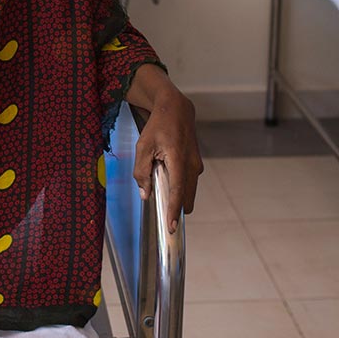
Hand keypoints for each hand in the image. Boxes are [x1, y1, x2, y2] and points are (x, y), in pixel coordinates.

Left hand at [125, 64, 202, 232]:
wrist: (176, 109)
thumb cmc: (158, 126)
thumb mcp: (143, 147)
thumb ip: (141, 172)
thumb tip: (145, 194)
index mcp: (178, 160)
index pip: (177, 192)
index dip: (173, 211)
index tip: (171, 227)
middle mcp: (192, 165)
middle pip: (186, 197)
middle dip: (177, 209)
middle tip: (164, 219)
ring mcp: (196, 165)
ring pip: (188, 191)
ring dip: (177, 196)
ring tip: (162, 189)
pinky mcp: (196, 165)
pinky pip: (188, 183)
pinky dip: (180, 188)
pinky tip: (167, 180)